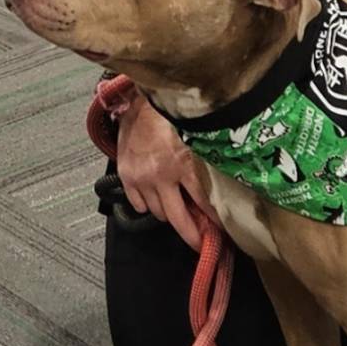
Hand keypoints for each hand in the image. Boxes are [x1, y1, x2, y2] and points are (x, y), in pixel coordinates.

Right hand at [116, 93, 218, 251]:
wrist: (141, 102)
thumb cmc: (172, 117)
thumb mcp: (194, 138)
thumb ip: (203, 163)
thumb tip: (218, 186)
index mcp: (182, 165)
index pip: (202, 201)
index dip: (212, 220)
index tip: (220, 234)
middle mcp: (160, 176)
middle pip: (177, 219)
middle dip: (191, 234)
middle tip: (200, 243)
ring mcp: (140, 179)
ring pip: (157, 213)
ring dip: (169, 214)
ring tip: (179, 210)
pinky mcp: (126, 176)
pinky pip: (138, 205)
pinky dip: (148, 205)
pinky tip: (156, 198)